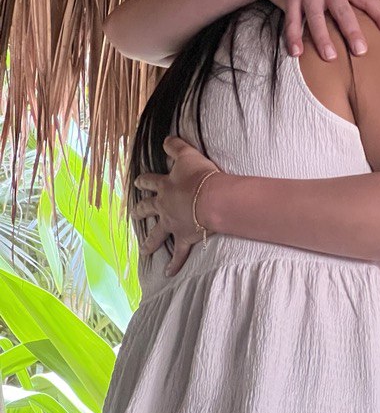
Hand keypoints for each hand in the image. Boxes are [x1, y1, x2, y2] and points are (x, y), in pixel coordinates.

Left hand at [133, 138, 221, 275]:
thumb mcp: (188, 155)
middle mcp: (164, 207)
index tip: (137, 182)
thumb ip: (176, 147)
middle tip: (133, 213)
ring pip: (157, 235)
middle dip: (140, 211)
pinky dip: (173, 264)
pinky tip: (168, 273)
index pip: (150, 182)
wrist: (212, 199)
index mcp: (164, 187)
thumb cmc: (201, 177)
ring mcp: (173, 225)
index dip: (143, 182)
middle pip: (147, 209)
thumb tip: (165, 139)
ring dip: (150, 243)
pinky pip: (177, 254)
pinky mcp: (184, 238)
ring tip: (144, 250)